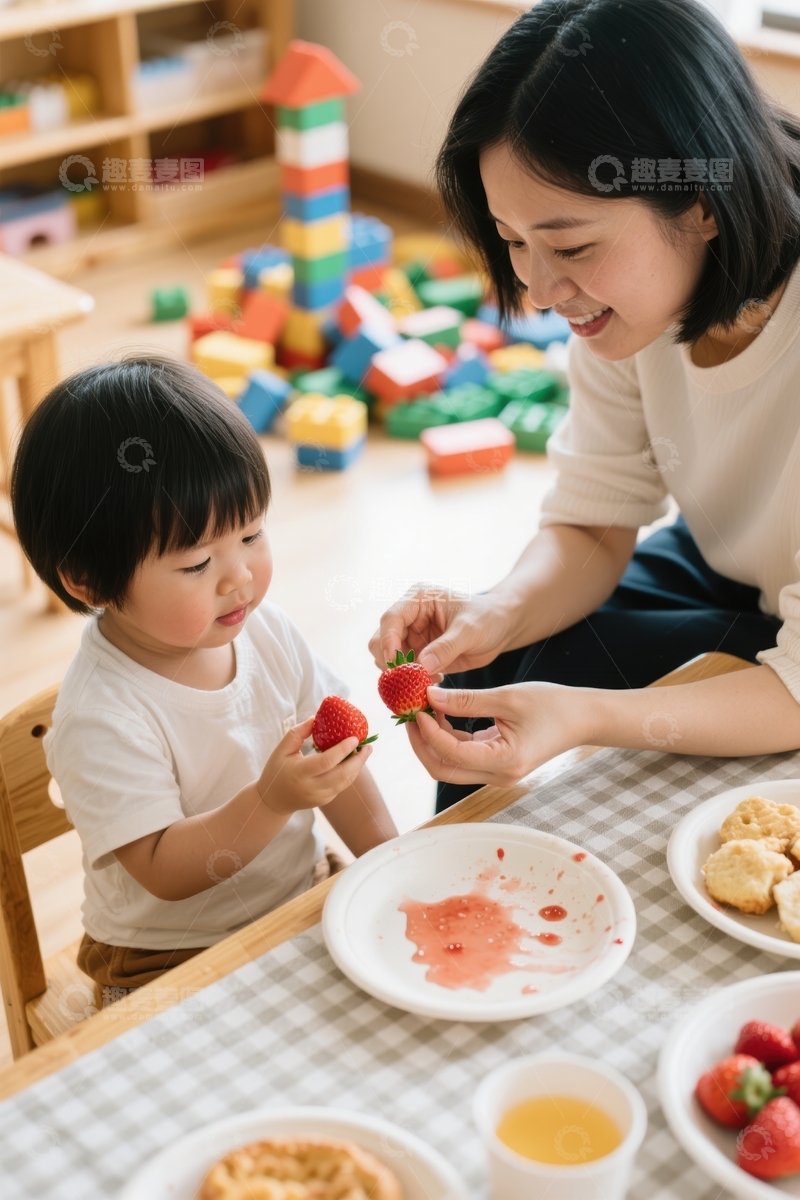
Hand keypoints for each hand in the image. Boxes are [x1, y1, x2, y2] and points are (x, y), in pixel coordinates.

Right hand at [257, 717, 373, 814]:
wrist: (274, 800)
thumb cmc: (277, 770)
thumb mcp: (281, 749)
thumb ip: (297, 733)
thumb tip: (316, 718)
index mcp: (299, 773)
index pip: (326, 762)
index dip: (342, 750)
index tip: (355, 738)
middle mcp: (311, 787)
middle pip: (342, 774)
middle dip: (358, 760)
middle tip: (368, 745)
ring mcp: (320, 797)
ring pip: (345, 782)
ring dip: (358, 766)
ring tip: (366, 751)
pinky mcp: (325, 800)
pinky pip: (342, 786)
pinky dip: (351, 773)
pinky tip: (355, 761)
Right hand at [369, 588, 510, 681]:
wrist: (501, 627)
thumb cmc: (487, 618)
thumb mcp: (470, 630)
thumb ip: (446, 647)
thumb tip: (422, 666)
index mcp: (418, 599)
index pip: (391, 619)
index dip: (388, 641)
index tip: (394, 663)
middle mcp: (410, 617)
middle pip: (382, 640)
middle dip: (390, 661)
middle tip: (406, 681)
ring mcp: (413, 636)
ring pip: (389, 659)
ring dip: (400, 675)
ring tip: (423, 683)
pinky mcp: (419, 654)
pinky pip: (405, 672)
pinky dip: (411, 681)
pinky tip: (432, 682)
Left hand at [407, 682, 592, 785]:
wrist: (583, 718)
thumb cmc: (553, 705)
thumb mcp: (507, 697)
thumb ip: (467, 700)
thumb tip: (430, 696)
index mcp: (504, 762)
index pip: (451, 753)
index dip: (428, 732)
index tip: (416, 707)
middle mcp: (498, 776)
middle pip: (443, 769)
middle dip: (421, 743)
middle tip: (409, 713)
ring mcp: (497, 774)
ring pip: (450, 765)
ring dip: (432, 740)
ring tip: (422, 708)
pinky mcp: (496, 765)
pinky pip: (463, 757)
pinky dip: (447, 738)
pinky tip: (440, 713)